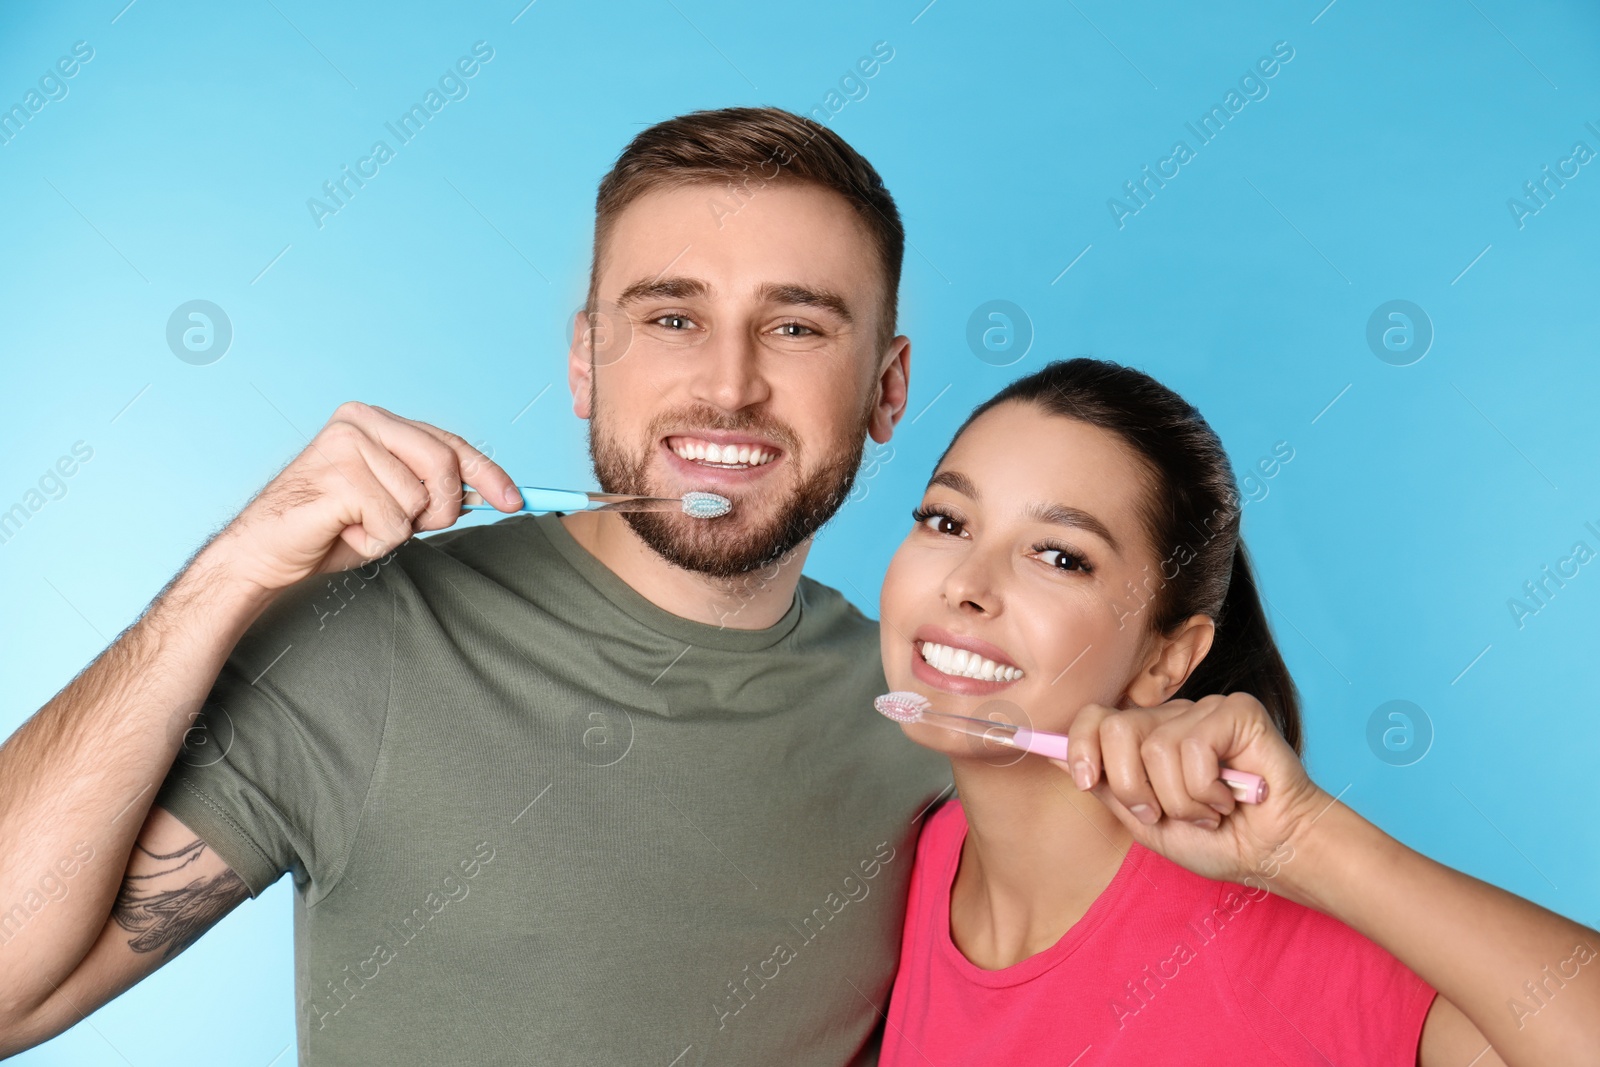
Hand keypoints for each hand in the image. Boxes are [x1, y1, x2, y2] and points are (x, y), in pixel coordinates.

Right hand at [204, 401, 522, 595]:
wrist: (266, 553)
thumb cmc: (330, 528)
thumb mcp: (394, 502)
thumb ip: (434, 489)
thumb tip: (491, 493)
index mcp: (375, 420)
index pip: (449, 442)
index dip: (487, 473)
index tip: (514, 499)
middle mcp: (360, 422)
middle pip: (444, 465)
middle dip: (440, 509)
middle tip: (407, 525)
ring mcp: (346, 445)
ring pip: (418, 501)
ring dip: (395, 530)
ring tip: (358, 525)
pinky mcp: (336, 477)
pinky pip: (392, 523)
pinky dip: (374, 541)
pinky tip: (343, 532)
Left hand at [1057, 693, 1329, 890]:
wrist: (1272, 855)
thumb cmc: (1217, 841)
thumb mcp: (1145, 822)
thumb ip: (1103, 786)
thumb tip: (1049, 753)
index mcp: (1146, 738)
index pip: (1094, 718)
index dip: (1078, 746)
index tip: (1082, 779)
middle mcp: (1171, 718)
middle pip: (1114, 729)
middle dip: (1131, 786)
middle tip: (1160, 813)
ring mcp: (1202, 710)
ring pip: (1154, 747)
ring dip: (1179, 800)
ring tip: (1208, 811)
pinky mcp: (1235, 710)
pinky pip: (1192, 747)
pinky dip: (1206, 789)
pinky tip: (1230, 797)